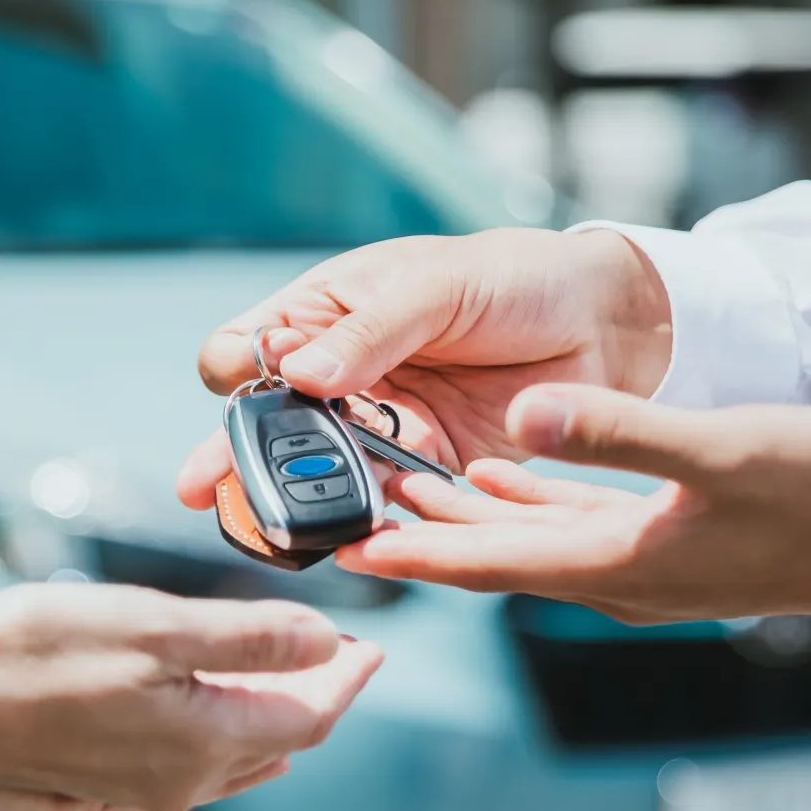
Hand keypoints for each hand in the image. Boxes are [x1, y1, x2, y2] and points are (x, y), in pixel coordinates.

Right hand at [0, 584, 381, 810]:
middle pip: (269, 743)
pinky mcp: (80, 780)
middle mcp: (173, 780)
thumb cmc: (26, 656)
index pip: (307, 717)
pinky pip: (168, 772)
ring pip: (220, 762)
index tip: (372, 646)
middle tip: (337, 659)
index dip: (345, 678)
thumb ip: (247, 637)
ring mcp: (124, 787)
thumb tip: (325, 642)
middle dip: (311, 698)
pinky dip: (202, 742)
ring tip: (280, 688)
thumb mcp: (152, 628)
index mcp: (203, 744)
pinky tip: (194, 728)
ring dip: (258, 721)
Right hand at [177, 228, 670, 508]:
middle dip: (236, 456)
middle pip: (267, 422)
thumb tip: (300, 372)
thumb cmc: (515, 277)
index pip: (246, 348)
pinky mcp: (423, 466)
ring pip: (316, 468)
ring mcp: (378, 423)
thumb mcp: (435, 286)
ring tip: (270, 524)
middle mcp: (340, 373)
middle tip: (205, 488)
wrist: (604, 322)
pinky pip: (381, 499)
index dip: (239, 372)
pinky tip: (349, 534)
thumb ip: (371, 332)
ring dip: (293, 495)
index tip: (250, 385)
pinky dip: (364, 517)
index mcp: (325, 312)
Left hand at [334, 385, 810, 628]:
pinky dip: (531, 505)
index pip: (488, 564)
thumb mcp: (717, 450)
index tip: (348, 552)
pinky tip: (505, 475)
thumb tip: (520, 420)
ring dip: (469, 519)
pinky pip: (575, 530)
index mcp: (617, 565)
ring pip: (530, 543)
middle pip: (494, 558)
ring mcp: (646, 567)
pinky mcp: (672, 547)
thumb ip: (616, 435)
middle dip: (421, 537)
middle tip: (350, 513)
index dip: (414, 557)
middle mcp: (619, 579)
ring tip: (404, 490)